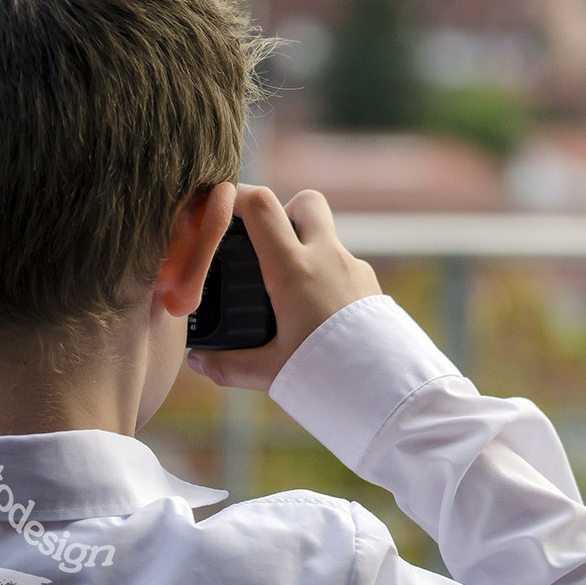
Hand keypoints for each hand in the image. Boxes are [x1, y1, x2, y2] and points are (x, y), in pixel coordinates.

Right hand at [186, 185, 380, 391]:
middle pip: (305, 201)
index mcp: (294, 270)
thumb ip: (229, 366)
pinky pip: (343, 265)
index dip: (235, 195)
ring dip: (307, 248)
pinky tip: (317, 311)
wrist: (387, 389)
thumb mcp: (271, 372)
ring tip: (287, 288)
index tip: (218, 206)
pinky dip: (326, 276)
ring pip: (327, 235)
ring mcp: (354, 268)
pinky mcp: (371, 285)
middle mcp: (327, 258)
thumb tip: (198, 362)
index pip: (261, 206)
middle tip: (264, 245)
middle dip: (283, 211)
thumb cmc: (328, 376)